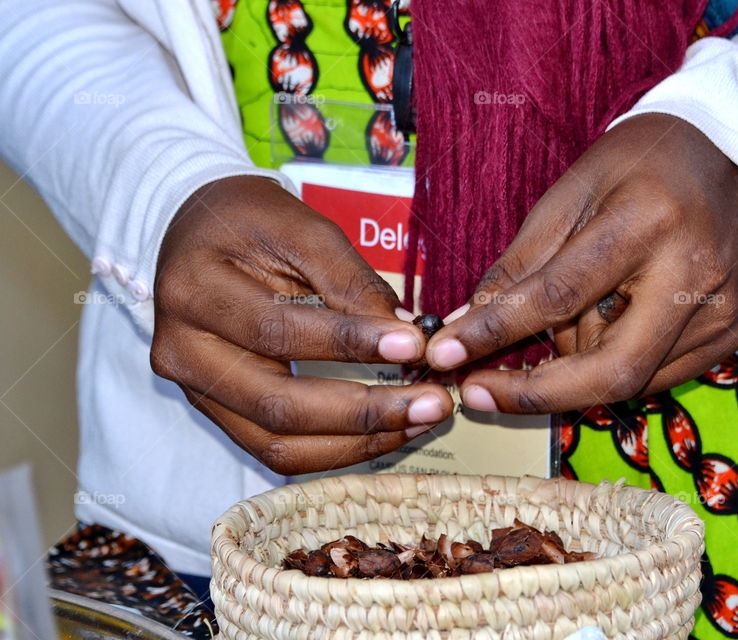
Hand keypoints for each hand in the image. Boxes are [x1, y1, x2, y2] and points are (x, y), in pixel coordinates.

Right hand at [150, 176, 452, 473]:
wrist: (199, 232)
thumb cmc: (250, 222)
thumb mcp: (300, 228)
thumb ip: (350, 281)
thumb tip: (408, 337)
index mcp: (194, 291)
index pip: (277, 331)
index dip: (349, 344)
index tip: (413, 345)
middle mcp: (182, 352)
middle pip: (277, 406)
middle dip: (365, 412)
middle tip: (433, 403)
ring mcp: (196, 391)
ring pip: (278, 445)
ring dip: (359, 442)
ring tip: (420, 420)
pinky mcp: (219, 414)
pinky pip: (278, 451)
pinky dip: (337, 450)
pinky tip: (387, 432)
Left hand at [425, 114, 737, 412]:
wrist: (727, 155)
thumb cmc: (637, 166)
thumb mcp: (568, 194)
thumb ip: (518, 267)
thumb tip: (465, 327)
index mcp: (646, 221)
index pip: (558, 295)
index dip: (496, 332)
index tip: (445, 355)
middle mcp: (692, 273)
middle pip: (608, 370)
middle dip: (536, 393)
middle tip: (480, 393)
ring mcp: (719, 311)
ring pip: (625, 377)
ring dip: (574, 363)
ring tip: (570, 315)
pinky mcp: (730, 335)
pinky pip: (652, 377)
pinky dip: (609, 364)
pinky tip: (605, 324)